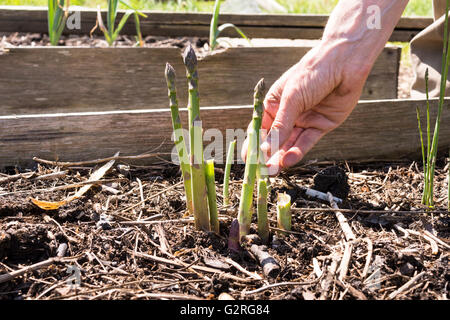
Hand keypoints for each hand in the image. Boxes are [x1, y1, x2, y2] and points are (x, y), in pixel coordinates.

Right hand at [242, 41, 370, 174]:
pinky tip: (288, 159)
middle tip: (261, 171)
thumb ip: (281, 125)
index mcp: (274, 104)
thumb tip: (266, 148)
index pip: (260, 128)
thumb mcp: (292, 98)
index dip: (254, 144)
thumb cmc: (312, 73)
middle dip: (268, 155)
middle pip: (275, 139)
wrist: (344, 63)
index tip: (248, 160)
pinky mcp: (321, 126)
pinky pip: (307, 142)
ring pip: (290, 143)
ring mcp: (304, 121)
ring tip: (273, 170)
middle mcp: (288, 114)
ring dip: (281, 156)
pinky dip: (298, 151)